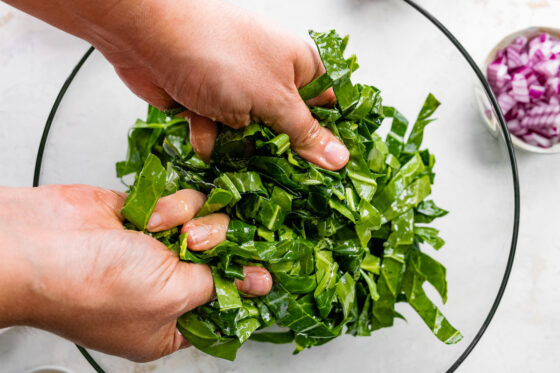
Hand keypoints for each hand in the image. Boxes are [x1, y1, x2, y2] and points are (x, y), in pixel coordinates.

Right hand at [0, 185, 271, 361]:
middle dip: (215, 244)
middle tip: (196, 242)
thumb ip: (216, 286)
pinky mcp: (147, 214)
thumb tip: (254, 285)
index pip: (223, 305)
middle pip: (220, 259)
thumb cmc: (94, 285)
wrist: (40, 245)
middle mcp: (163, 287)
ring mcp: (155, 248)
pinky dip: (170, 205)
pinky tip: (149, 214)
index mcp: (167, 324)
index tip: (265, 265)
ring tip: (163, 228)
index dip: (245, 285)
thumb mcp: (171, 297)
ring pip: (205, 224)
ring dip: (189, 220)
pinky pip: (182, 202)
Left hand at [4, 0, 349, 169]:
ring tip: (227, 138)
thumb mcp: (273, 99)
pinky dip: (209, 136)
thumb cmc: (220, 53)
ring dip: (237, 145)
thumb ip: (304, 133)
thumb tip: (339, 158)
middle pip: (286, 130)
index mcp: (299, 68)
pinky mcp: (207, 104)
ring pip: (250, 138)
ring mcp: (237, 92)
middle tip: (275, 167)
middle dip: (276, 150)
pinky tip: (200, 129)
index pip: (325, 110)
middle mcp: (270, 79)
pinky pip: (218, 134)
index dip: (325, 140)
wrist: (147, 36)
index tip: (323, 170)